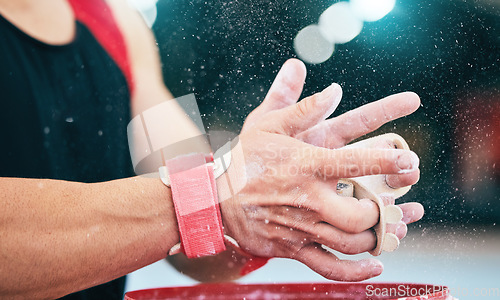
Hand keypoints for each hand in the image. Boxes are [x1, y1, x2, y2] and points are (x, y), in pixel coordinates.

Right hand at [217, 78, 420, 280]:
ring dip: (375, 238)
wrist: (213, 198)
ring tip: (382, 226)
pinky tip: (375, 266)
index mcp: (306, 165)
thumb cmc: (244, 158)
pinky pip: (330, 268)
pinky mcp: (293, 248)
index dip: (388, 162)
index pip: (355, 163)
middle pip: (360, 215)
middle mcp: (308, 199)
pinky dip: (357, 272)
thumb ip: (302, 108)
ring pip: (351, 244)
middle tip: (384, 202)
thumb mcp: (267, 125)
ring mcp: (301, 227)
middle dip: (381, 210)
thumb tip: (335, 89)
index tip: (410, 162)